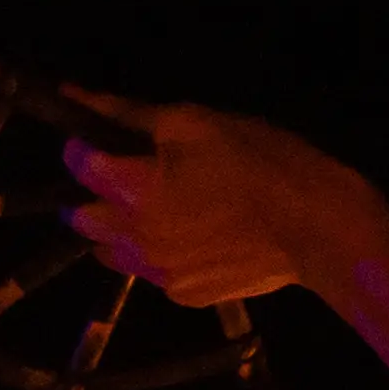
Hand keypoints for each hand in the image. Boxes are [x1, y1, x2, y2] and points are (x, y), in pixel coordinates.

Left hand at [57, 97, 382, 311]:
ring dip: (121, 229)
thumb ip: (126, 114)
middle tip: (132, 175)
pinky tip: (194, 235)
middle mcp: (134, 238)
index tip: (107, 138)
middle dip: (95, 194)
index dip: (85, 145)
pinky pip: (152, 272)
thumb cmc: (256, 161)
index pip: (77, 164)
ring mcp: (158, 273)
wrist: (315, 227)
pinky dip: (159, 253)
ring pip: (112, 251)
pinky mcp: (185, 294)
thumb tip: (74, 95)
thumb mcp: (191, 121)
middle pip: (83, 217)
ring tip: (162, 209)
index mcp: (131, 189)